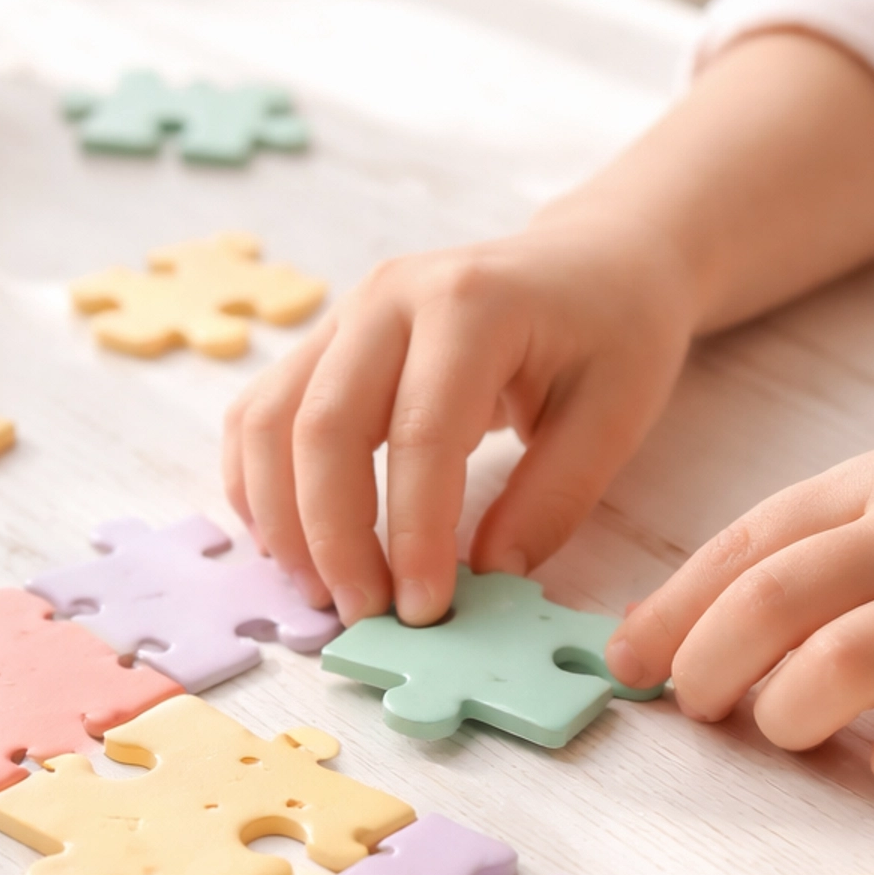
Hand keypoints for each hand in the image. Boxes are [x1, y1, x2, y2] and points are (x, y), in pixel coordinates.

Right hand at [223, 30, 873, 630]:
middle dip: (333, 537)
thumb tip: (487, 580)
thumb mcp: (615, 414)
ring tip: (322, 593)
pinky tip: (289, 546)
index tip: (424, 610)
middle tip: (365, 616)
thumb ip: (552, 498)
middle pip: (323, 426)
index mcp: (472, 303)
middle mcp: (390, 296)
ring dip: (281, 519)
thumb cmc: (612, 331)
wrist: (592, 259)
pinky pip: (260, 415)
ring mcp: (346, 315)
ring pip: (270, 420)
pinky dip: (258, 486)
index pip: (421, 432)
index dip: (413, 532)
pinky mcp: (325, 343)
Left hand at [605, 442, 873, 795]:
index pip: (749, 544)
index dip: (673, 612)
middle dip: (708, 668)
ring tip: (797, 733)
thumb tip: (685, 628)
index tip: (630, 663)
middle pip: (772, 603)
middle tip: (702, 709)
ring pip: (838, 670)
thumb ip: (823, 557)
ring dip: (789, 718)